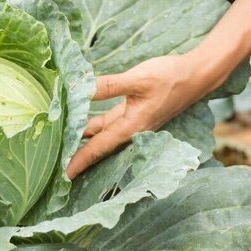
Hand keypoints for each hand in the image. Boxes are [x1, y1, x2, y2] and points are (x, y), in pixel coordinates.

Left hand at [65, 53, 224, 178]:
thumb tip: (80, 89)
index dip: (79, 161)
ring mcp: (132, 122)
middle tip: (53, 165)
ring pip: (101, 134)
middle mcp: (131, 130)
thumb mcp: (138, 79)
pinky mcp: (132, 111)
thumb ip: (108, 86)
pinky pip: (107, 122)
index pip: (99, 148)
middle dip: (77, 155)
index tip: (62, 175)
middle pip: (98, 146)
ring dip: (82, 139)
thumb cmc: (171, 77)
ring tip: (58, 144)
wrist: (197, 74)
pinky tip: (77, 122)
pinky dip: (92, 124)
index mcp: (132, 127)